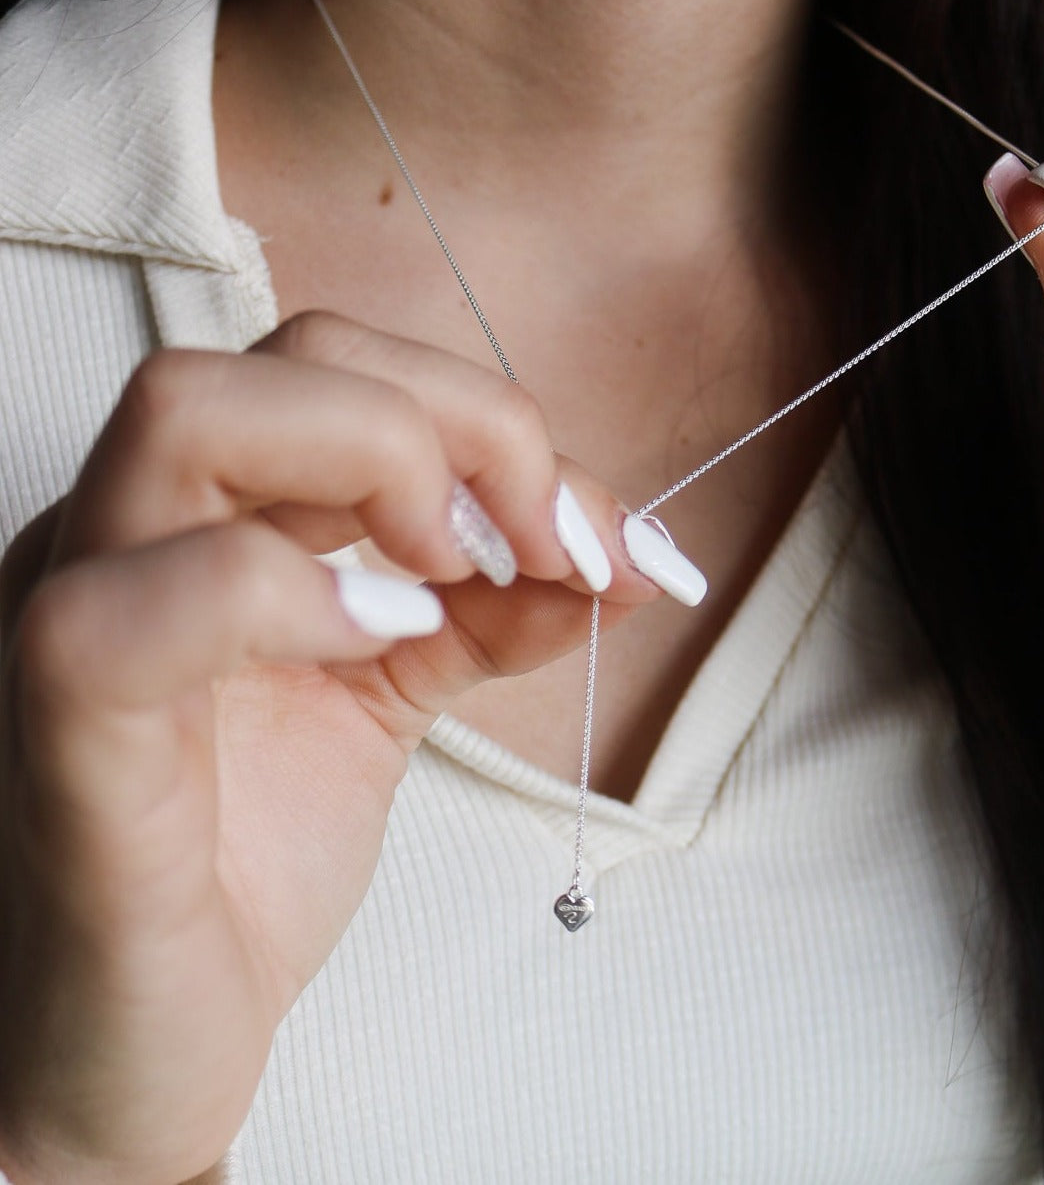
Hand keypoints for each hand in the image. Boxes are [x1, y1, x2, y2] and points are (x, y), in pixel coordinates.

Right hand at [0, 312, 671, 1183]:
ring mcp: (75, 613)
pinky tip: (378, 641)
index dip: (491, 422)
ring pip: (191, 414)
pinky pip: (127, 610)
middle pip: (294, 356)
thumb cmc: (243, 865)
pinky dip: (282, 595)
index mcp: (207, 510)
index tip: (594, 532)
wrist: (137, 1046)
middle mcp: (127, 530)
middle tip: (547, 544)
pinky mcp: (62, 734)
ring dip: (383, 463)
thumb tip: (624, 557)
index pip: (349, 369)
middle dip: (462, 423)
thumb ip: (495, 614)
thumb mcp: (392, 700)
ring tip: (458, 580)